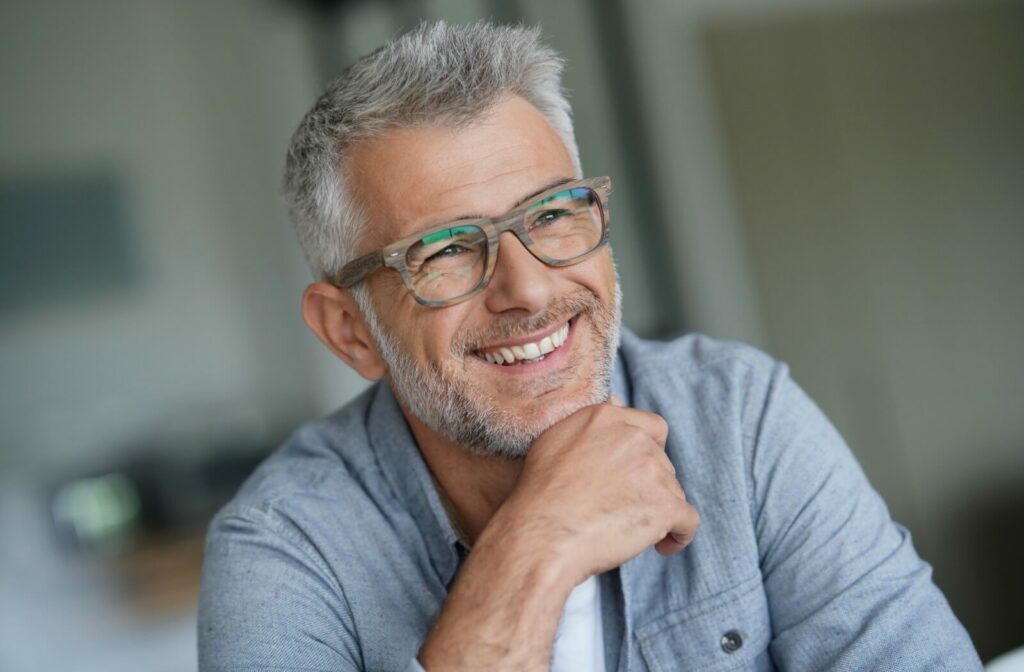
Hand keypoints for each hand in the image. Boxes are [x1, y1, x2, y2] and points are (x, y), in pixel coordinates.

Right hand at [485, 398, 700, 587]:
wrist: (540, 535)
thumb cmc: (539, 495)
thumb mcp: (555, 441)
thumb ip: (591, 422)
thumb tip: (617, 399)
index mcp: (606, 418)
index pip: (653, 428)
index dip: (649, 454)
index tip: (635, 475)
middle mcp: (633, 438)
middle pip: (663, 463)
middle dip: (649, 486)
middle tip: (619, 509)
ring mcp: (652, 470)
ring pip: (673, 492)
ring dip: (657, 511)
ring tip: (627, 531)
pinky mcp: (665, 505)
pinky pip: (688, 521)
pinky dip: (679, 535)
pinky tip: (662, 546)